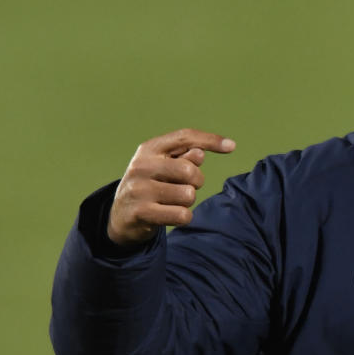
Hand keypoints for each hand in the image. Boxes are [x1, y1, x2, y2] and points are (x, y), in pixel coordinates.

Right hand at [107, 128, 235, 245]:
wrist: (121, 216)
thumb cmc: (152, 185)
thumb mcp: (165, 166)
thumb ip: (185, 157)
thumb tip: (200, 153)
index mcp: (149, 149)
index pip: (184, 137)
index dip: (210, 140)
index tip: (232, 146)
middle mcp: (141, 166)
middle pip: (190, 170)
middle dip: (196, 182)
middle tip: (185, 187)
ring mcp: (138, 190)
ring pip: (188, 195)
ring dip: (188, 202)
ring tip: (172, 201)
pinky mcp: (140, 213)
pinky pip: (182, 214)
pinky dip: (184, 217)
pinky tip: (170, 215)